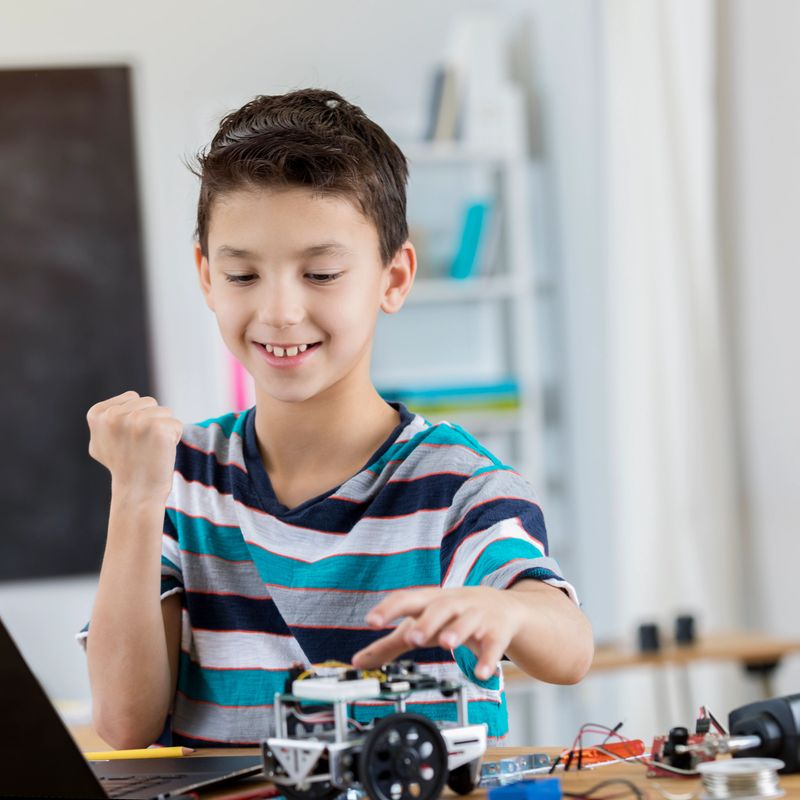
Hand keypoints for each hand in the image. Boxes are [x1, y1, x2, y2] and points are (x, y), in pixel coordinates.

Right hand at [87, 390, 182, 501]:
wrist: (137, 492)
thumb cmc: (123, 466)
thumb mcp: (101, 441)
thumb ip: (106, 421)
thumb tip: (110, 412)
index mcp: (98, 414)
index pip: (132, 398)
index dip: (135, 418)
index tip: (127, 440)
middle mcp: (113, 415)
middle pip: (149, 402)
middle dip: (150, 421)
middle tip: (140, 446)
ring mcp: (136, 421)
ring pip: (164, 412)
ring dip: (162, 429)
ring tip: (149, 449)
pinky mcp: (158, 428)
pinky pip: (177, 425)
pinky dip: (174, 438)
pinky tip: (160, 453)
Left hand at [351, 587, 525, 679]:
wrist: (502, 607)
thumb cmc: (452, 616)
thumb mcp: (421, 625)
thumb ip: (390, 644)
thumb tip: (358, 661)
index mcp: (430, 601)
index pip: (407, 599)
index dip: (389, 608)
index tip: (371, 621)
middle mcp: (454, 604)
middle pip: (440, 607)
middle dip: (427, 621)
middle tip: (412, 637)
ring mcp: (477, 616)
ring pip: (467, 620)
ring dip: (457, 631)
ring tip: (447, 643)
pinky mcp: (496, 632)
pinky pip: (493, 644)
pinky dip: (487, 658)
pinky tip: (480, 673)